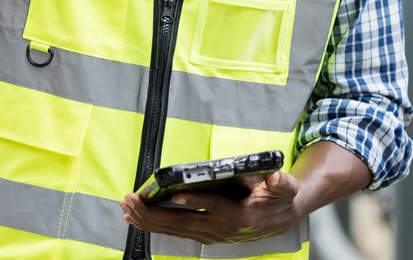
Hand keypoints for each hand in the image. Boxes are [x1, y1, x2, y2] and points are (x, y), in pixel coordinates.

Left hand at [120, 170, 301, 244]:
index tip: (175, 194)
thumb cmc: (278, 198)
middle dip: (154, 213)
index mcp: (240, 215)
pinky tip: (136, 218)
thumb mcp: (285, 187)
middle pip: (184, 222)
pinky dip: (154, 225)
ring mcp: (211, 234)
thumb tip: (277, 178)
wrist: (282, 218)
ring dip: (148, 219)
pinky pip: (176, 231)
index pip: (214, 207)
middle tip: (131, 200)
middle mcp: (222, 228)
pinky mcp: (204, 234)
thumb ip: (281, 183)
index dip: (195, 201)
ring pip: (175, 229)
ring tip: (126, 207)